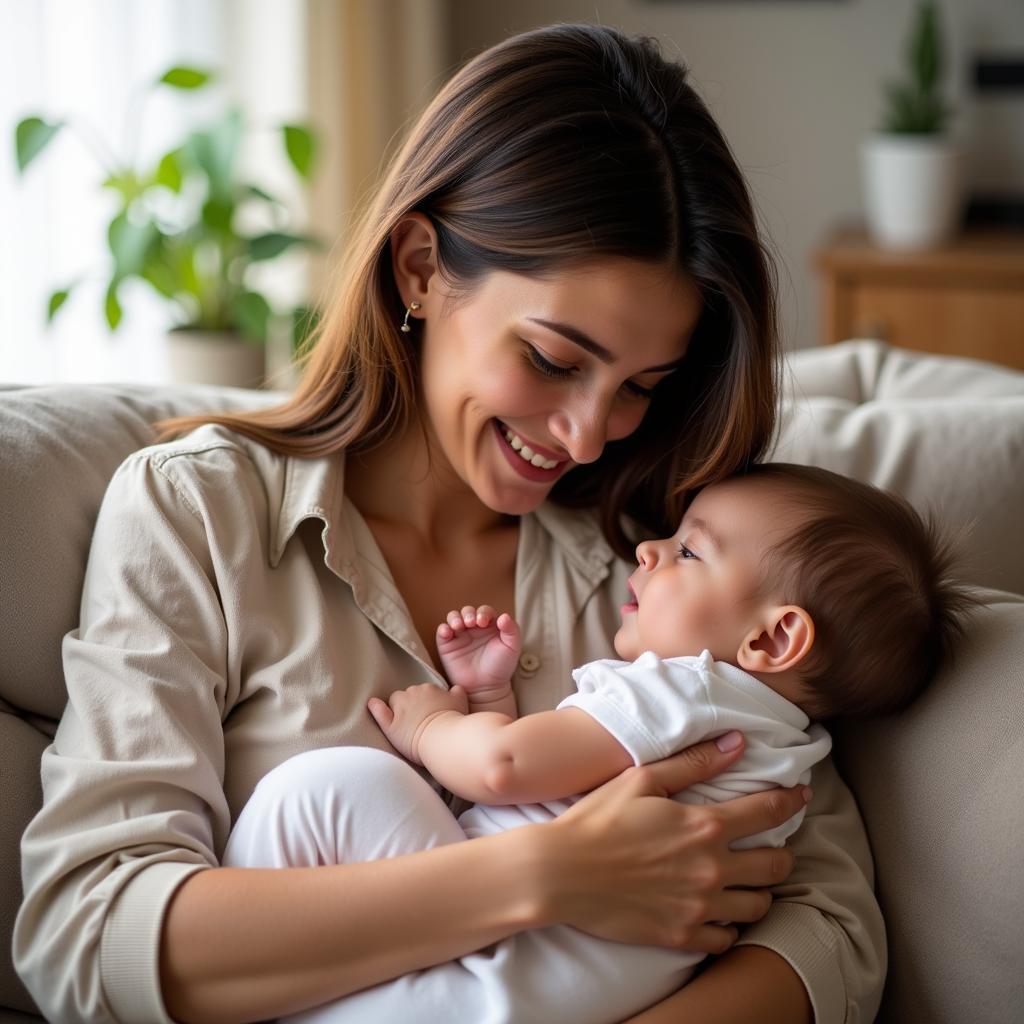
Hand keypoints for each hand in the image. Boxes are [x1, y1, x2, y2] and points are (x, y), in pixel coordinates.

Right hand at [368, 683, 468, 763]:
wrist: (441, 742)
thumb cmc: (414, 741)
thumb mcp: (390, 731)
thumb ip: (380, 713)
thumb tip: (371, 701)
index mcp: (401, 697)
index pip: (396, 698)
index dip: (400, 711)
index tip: (404, 723)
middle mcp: (418, 689)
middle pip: (414, 693)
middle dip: (416, 704)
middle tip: (419, 722)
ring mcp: (438, 691)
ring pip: (432, 691)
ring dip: (433, 701)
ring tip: (435, 720)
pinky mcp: (455, 696)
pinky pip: (455, 691)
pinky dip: (454, 697)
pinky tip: (454, 707)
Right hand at [436, 605, 520, 699]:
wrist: (486, 687)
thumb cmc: (501, 666)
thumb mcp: (512, 647)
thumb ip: (512, 630)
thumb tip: (504, 616)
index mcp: (490, 624)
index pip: (484, 611)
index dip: (483, 613)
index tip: (483, 621)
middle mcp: (473, 627)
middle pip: (467, 611)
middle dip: (468, 613)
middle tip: (471, 622)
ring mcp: (459, 635)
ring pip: (453, 617)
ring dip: (454, 617)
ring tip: (459, 625)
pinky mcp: (447, 645)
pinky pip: (442, 631)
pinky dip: (443, 629)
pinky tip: (448, 632)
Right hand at [537, 732, 809, 952]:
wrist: (561, 872)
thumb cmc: (598, 819)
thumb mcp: (643, 779)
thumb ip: (695, 763)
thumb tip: (737, 742)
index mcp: (705, 825)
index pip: (768, 812)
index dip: (791, 801)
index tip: (800, 796)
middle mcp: (712, 868)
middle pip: (776, 865)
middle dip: (782, 853)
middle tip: (773, 847)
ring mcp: (700, 905)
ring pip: (758, 905)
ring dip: (760, 890)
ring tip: (748, 881)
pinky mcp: (683, 934)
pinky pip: (728, 938)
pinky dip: (731, 926)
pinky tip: (720, 911)